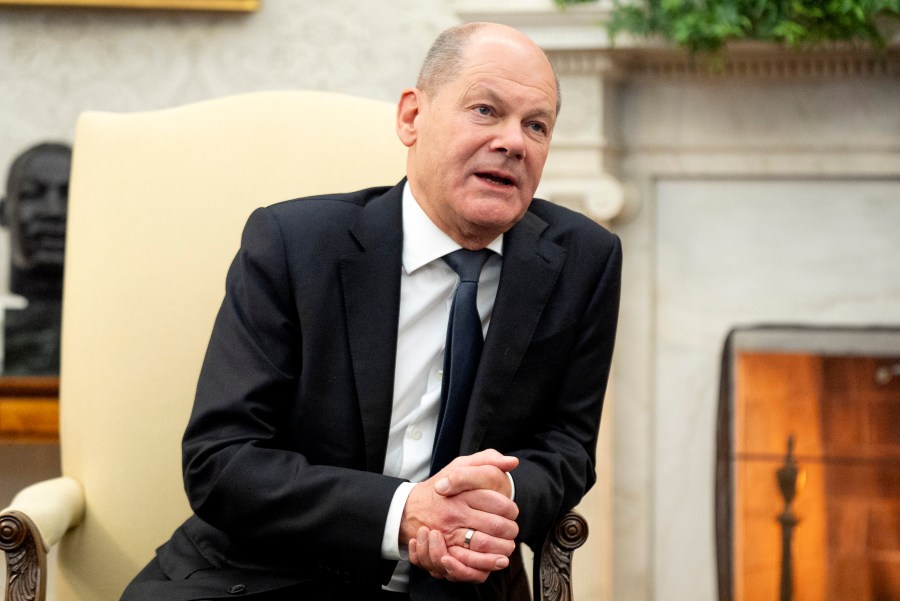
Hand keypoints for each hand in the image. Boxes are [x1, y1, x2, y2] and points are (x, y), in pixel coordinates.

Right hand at [403, 449, 518, 581]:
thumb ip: (488, 460)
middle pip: (495, 526)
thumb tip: (513, 461)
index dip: (511, 510)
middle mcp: (455, 513)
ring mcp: (449, 533)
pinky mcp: (445, 550)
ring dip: (503, 548)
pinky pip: (469, 561)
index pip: (498, 503)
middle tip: (512, 530)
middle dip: (511, 530)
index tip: (512, 511)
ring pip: (484, 545)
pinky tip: (498, 559)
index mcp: (462, 493)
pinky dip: (487, 563)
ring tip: (508, 544)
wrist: (411, 508)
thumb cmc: (441, 486)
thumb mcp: (461, 465)